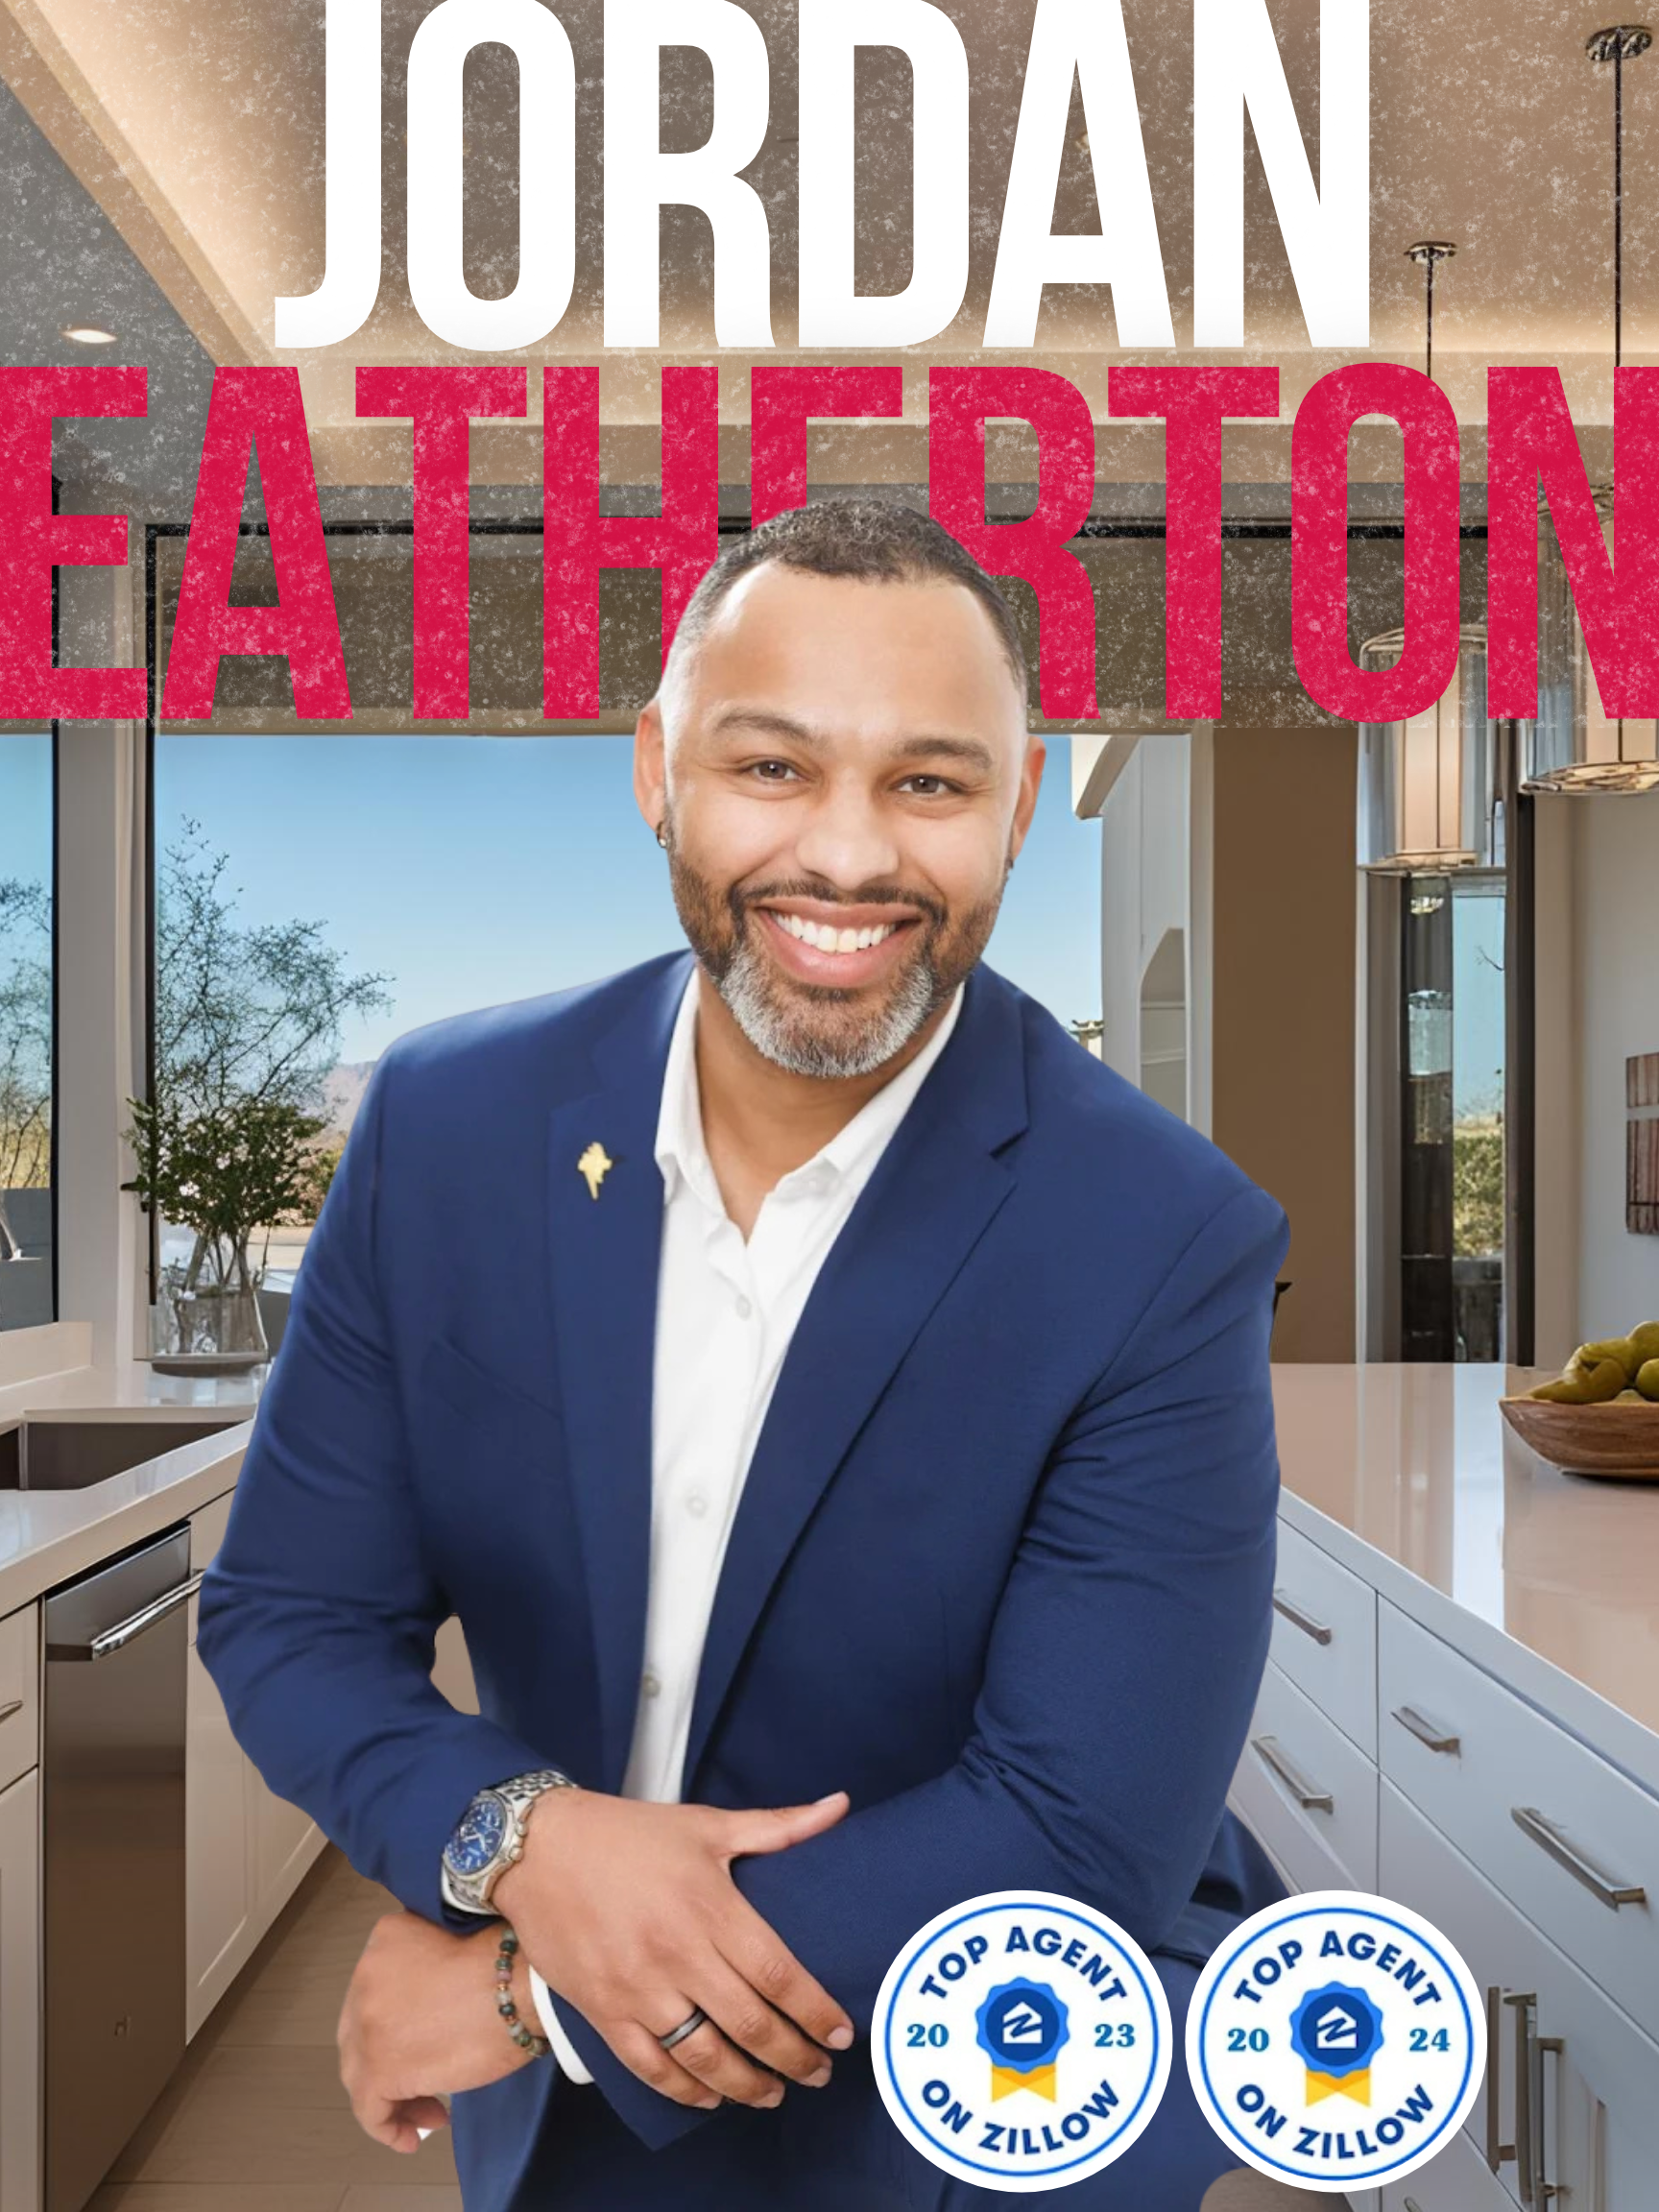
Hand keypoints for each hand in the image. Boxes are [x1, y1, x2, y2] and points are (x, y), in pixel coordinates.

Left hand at [337, 1910, 535, 2151]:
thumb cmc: (506, 1963)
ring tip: (429, 2114)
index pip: (375, 1994)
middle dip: (391, 2064)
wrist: (521, 1981)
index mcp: (384, 1940)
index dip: (395, 2026)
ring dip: (394, 2098)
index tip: (422, 2042)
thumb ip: (427, 1968)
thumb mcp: (453, 1942)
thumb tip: (428, 2013)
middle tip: (424, 2086)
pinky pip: (371, 2110)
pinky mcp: (381, 2067)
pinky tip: (412, 2138)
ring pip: (363, 2072)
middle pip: (363, 2034)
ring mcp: (368, 2023)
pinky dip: (388, 2128)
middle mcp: (365, 1977)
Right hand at [492, 1788, 854, 2111]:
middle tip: (819, 2073)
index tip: (841, 2035)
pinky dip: (686, 2091)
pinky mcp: (603, 2011)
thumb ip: (777, 1827)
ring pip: (704, 2057)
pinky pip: (650, 2068)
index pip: (777, 1974)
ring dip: (747, 2085)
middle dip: (793, 2058)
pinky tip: (711, 2098)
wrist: (538, 1848)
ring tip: (774, 2095)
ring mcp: (638, 1988)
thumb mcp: (706, 1825)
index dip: (815, 2012)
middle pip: (750, 2025)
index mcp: (709, 1906)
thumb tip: (839, 1806)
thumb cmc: (628, 1834)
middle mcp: (677, 1953)